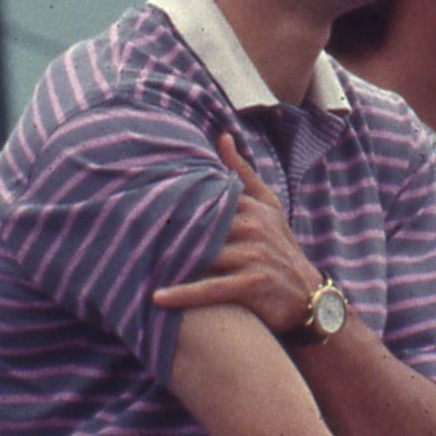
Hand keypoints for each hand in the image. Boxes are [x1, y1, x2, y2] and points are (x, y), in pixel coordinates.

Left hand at [148, 132, 327, 337]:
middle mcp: (253, 227)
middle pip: (199, 225)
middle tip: (126, 229)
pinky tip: (157, 298)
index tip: (141, 199)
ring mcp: (253, 256)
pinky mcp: (252, 285)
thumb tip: (222, 136)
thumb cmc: (280, 249)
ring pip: (201, 255)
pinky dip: (184, 294)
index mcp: (252, 206)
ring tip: (133, 262)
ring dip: (168, 261)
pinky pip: (211, 289)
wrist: (308, 298)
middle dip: (166, 230)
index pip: (206, 197)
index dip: (174, 199)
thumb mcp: (268, 206)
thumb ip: (244, 173)